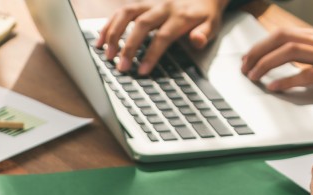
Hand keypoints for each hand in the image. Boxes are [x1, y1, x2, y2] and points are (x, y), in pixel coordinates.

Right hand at [96, 0, 228, 75]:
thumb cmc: (204, 14)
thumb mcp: (212, 25)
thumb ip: (204, 34)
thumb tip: (197, 40)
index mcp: (180, 16)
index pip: (164, 36)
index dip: (152, 54)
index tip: (143, 71)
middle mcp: (163, 7)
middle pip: (142, 25)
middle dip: (129, 47)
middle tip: (121, 67)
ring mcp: (150, 4)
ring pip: (127, 14)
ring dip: (114, 33)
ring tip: (106, 54)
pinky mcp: (141, 4)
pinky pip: (121, 11)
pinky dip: (109, 25)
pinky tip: (100, 39)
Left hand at [240, 27, 312, 103]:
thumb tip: (300, 59)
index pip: (286, 33)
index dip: (262, 44)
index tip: (249, 57)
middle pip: (282, 40)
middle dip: (257, 52)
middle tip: (244, 67)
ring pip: (290, 53)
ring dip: (266, 65)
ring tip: (253, 77)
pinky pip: (307, 75)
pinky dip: (286, 81)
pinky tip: (274, 88)